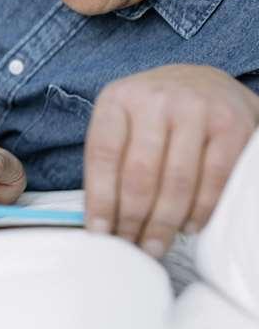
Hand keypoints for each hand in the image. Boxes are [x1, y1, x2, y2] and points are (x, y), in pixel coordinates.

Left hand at [84, 64, 258, 256]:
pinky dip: (201, 209)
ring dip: (164, 222)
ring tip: (154, 245)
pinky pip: (214, 177)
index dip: (100, 199)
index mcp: (118, 99)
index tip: (99, 232)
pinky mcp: (230, 124)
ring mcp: (195, 109)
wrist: (207, 83)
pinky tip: (188, 226)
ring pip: (177, 180)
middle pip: (139, 173)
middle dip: (133, 218)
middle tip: (130, 246)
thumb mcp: (123, 120)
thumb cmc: (156, 113)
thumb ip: (109, 158)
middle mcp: (155, 99)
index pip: (103, 155)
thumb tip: (98, 219)